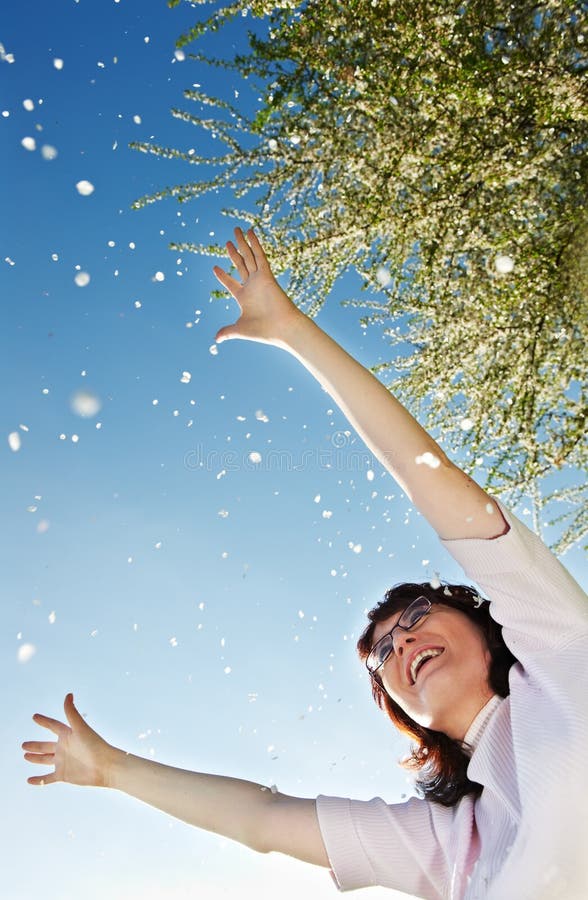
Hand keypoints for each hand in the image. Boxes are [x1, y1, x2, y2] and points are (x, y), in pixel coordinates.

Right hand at [22, 693, 114, 787]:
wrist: (105, 767)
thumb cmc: (95, 745)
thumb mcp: (80, 728)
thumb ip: (72, 712)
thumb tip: (68, 694)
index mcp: (68, 735)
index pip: (53, 726)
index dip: (44, 721)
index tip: (34, 717)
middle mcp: (64, 748)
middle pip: (46, 746)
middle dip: (35, 745)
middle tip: (23, 745)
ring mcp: (63, 762)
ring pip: (45, 760)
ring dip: (36, 758)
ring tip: (25, 755)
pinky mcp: (63, 775)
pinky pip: (47, 778)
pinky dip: (38, 780)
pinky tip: (29, 780)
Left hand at [213, 227, 302, 344]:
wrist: (282, 329)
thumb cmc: (263, 331)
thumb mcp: (239, 329)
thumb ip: (227, 331)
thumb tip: (216, 339)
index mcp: (244, 297)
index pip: (231, 283)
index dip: (222, 275)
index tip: (214, 267)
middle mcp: (251, 286)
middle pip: (240, 265)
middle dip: (233, 252)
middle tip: (228, 241)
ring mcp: (259, 279)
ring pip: (249, 256)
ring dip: (243, 243)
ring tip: (236, 230)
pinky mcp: (267, 275)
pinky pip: (259, 256)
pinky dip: (255, 244)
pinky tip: (250, 232)